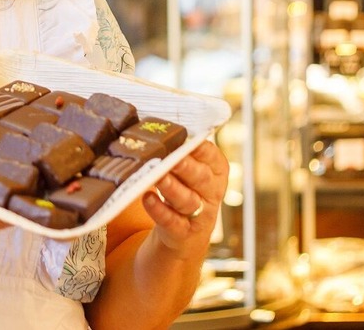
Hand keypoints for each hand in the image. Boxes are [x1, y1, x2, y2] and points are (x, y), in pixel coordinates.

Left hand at [140, 140, 228, 257]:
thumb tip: (155, 130)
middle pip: (201, 178)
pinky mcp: (183, 232)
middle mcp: (212, 192)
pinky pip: (172, 221)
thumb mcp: (189, 172)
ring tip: (158, 177)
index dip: (201, 149)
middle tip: (173, 157)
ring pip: (187, 200)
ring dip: (172, 188)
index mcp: (216, 172)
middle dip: (187, 167)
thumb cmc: (184, 190)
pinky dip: (159, 210)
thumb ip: (179, 154)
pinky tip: (147, 198)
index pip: (212, 157)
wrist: (186, 234)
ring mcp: (200, 214)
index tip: (188, 139)